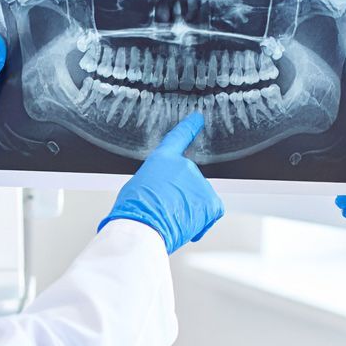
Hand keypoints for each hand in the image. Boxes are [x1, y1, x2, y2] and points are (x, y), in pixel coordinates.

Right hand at [99, 112, 224, 253]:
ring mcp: (200, 183)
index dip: (189, 126)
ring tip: (171, 218)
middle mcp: (185, 166)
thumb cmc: (134, 210)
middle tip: (165, 209)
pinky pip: (210, 212)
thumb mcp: (137, 185)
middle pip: (187, 181)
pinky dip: (200, 221)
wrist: (143, 227)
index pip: (179, 137)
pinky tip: (185, 225)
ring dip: (188, 210)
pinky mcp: (211, 201)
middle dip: (180, 196)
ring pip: (198, 199)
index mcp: (163, 159)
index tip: (198, 118)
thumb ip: (156, 180)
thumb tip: (161, 191)